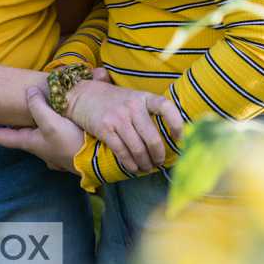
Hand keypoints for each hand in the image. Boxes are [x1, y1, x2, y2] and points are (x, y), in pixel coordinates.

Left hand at [0, 88, 83, 173]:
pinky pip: (55, 133)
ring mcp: (52, 150)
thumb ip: (38, 107)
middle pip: (17, 134)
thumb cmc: (72, 144)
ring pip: (37, 133)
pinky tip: (61, 116)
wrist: (99, 161)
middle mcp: (38, 148)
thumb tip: (29, 91)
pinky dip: (53, 123)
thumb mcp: (52, 124)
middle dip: (7, 123)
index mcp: (29, 142)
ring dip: (33, 122)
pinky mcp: (67, 148)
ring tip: (34, 107)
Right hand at [64, 79, 184, 174]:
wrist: (83, 95)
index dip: (176, 123)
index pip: (166, 107)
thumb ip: (148, 110)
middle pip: (152, 138)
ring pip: (137, 148)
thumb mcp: (133, 98)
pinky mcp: (104, 129)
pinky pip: (121, 151)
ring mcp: (118, 118)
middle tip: (160, 162)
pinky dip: (130, 163)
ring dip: (145, 163)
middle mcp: (132, 106)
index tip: (180, 138)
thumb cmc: (114, 100)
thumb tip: (169, 133)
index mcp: (143, 97)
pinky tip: (134, 168)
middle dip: (158, 155)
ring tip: (147, 167)